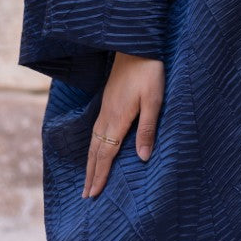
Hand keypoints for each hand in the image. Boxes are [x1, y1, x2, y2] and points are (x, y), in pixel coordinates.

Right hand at [82, 52, 164, 198]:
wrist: (136, 45)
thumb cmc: (149, 72)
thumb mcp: (154, 99)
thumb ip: (148, 128)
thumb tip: (143, 158)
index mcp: (118, 118)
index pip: (107, 153)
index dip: (101, 175)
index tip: (94, 194)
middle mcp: (108, 115)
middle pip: (96, 150)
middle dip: (91, 173)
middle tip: (86, 195)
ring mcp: (106, 107)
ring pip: (94, 140)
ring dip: (90, 161)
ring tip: (88, 178)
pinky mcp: (108, 100)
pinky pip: (96, 129)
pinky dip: (93, 145)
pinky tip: (95, 147)